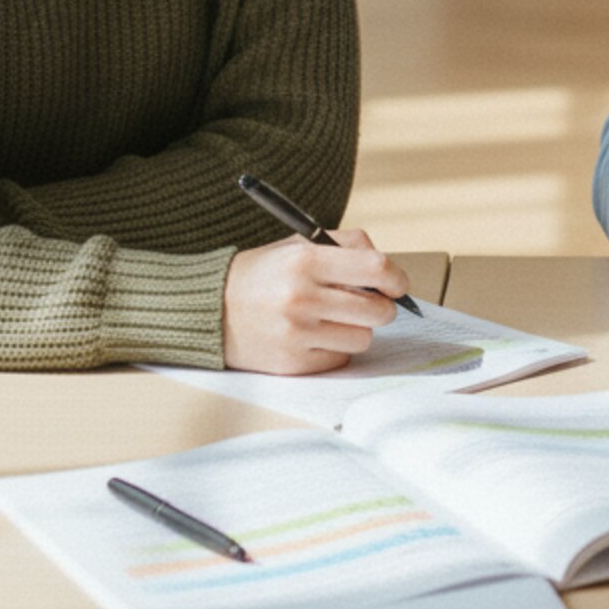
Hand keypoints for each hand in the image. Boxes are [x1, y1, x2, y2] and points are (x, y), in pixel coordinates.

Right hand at [221, 229, 409, 373]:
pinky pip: (340, 359)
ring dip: (357, 328)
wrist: (212, 309)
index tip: (396, 284)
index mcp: (306, 261)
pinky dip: (336, 348)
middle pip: (377, 310)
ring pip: (363, 338)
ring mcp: (297, 334)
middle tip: (370, 302)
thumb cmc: (264, 273)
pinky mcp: (292, 364)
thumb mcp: (300, 244)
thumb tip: (388, 270)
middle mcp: (302, 298)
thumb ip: (347, 247)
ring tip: (334, 318)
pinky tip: (316, 335)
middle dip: (382, 306)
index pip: (376, 268)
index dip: (396, 278)